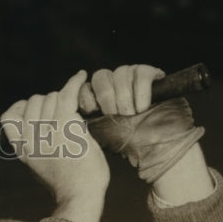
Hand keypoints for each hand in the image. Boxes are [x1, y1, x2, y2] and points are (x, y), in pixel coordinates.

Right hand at [1, 70, 108, 221]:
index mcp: (21, 149)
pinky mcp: (66, 126)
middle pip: (33, 102)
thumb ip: (35, 144)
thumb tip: (40, 120)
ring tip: (74, 107)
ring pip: (51, 97)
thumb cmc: (68, 183)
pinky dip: (74, 82)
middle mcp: (30, 138)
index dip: (22, 107)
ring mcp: (47, 131)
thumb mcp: (41, 164)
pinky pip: (66, 94)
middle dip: (48, 102)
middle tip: (63, 112)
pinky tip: (81, 75)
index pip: (8, 116)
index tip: (37, 112)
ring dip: (63, 98)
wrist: (80, 196)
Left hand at [83, 65, 207, 189]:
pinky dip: (141, 91)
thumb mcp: (97, 134)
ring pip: (121, 73)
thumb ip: (81, 122)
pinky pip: (142, 73)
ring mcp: (134, 78)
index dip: (85, 95)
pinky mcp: (153, 75)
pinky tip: (142, 107)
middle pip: (101, 76)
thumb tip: (64, 114)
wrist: (158, 148)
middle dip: (106, 97)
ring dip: (124, 97)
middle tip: (114, 115)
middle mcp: (115, 84)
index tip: (91, 111)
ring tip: (131, 114)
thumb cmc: (127, 144)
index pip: (85, 85)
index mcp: (99, 97)